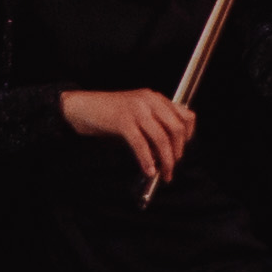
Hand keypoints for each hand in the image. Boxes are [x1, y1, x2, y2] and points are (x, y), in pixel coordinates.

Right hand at [61, 84, 195, 198]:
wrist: (83, 107)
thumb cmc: (110, 113)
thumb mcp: (138, 112)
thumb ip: (155, 124)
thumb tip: (168, 150)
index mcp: (156, 98)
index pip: (186, 116)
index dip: (188, 136)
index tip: (182, 150)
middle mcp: (150, 101)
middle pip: (176, 129)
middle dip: (178, 151)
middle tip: (173, 166)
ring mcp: (137, 110)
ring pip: (161, 138)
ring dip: (165, 160)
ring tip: (164, 172)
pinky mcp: (123, 121)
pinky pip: (141, 144)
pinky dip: (147, 160)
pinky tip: (148, 170)